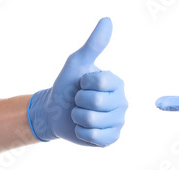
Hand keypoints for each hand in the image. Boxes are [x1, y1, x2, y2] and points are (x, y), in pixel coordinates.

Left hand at [28, 17, 127, 146]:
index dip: (83, 84)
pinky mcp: (111, 139)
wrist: (55, 112)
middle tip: (79, 101)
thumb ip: (93, 44)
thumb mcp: (77, 63)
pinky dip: (81, 133)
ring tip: (79, 114)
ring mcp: (118, 123)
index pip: (99, 83)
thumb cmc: (67, 86)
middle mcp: (122, 103)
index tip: (82, 84)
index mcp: (117, 83)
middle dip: (78, 102)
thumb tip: (107, 20)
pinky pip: (93, 136)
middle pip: (95, 103)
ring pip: (92, 121)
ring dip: (77, 117)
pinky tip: (83, 128)